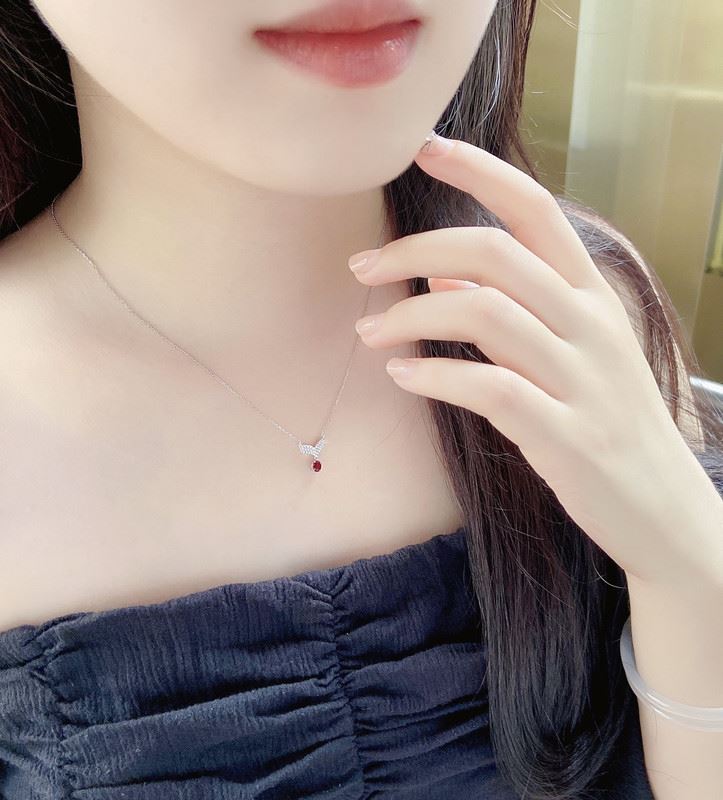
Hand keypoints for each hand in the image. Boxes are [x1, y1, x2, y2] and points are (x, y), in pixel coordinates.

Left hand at [348, 132, 722, 589]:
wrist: (660, 508)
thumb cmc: (605, 422)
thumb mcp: (573, 353)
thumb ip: (515, 307)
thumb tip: (444, 272)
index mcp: (593, 295)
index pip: (535, 210)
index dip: (478, 171)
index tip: (422, 149)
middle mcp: (591, 324)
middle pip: (494, 252)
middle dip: (414, 250)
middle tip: (362, 269)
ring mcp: (582, 378)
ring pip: (483, 313)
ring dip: (410, 317)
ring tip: (371, 334)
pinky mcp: (566, 434)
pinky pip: (488, 388)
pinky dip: (433, 376)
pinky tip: (402, 377)